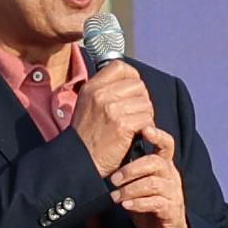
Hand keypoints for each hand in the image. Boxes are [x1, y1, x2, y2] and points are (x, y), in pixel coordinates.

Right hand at [75, 58, 156, 177]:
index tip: (133, 91)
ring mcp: (111, 109)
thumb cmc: (87, 136)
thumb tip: (130, 82)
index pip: (120, 67)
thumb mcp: (88, 105)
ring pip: (145, 102)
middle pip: (138, 84)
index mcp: (92, 87)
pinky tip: (137, 135)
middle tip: (136, 113)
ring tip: (136, 126)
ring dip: (145, 115)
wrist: (80, 160)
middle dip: (142, 99)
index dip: (132, 77)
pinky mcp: (122, 125)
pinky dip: (147, 128)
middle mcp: (101, 94)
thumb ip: (105, 91)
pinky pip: (147, 119)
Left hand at [109, 133, 191, 227]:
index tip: (144, 129)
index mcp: (164, 166)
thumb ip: (130, 172)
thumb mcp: (138, 186)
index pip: (166, 144)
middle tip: (113, 179)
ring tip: (115, 196)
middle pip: (155, 162)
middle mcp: (171, 177)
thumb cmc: (149, 207)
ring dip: (130, 189)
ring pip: (153, 183)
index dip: (158, 135)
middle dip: (131, 169)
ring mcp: (173, 194)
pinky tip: (125, 206)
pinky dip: (138, 203)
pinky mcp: (172, 212)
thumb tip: (107, 156)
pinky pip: (156, 203)